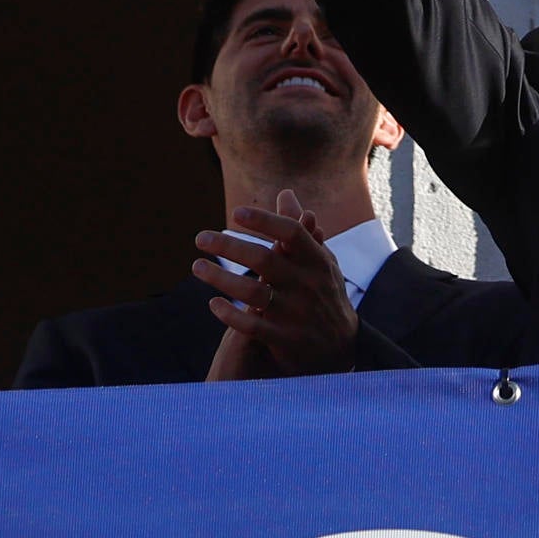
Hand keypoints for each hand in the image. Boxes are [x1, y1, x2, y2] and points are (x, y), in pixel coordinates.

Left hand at [192, 189, 358, 376]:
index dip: (265, 221)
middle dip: (230, 247)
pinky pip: (252, 325)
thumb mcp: (320, 259)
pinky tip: (213, 303)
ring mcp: (296, 312)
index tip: (236, 213)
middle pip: (265, 259)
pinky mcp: (285, 339)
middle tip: (200, 237)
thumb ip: (300, 228)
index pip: (292, 232)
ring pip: (253, 292)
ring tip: (197, 266)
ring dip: (221, 278)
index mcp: (317, 260)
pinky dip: (230, 314)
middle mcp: (307, 284)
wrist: (341, 346)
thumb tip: (285, 193)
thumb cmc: (324, 292)